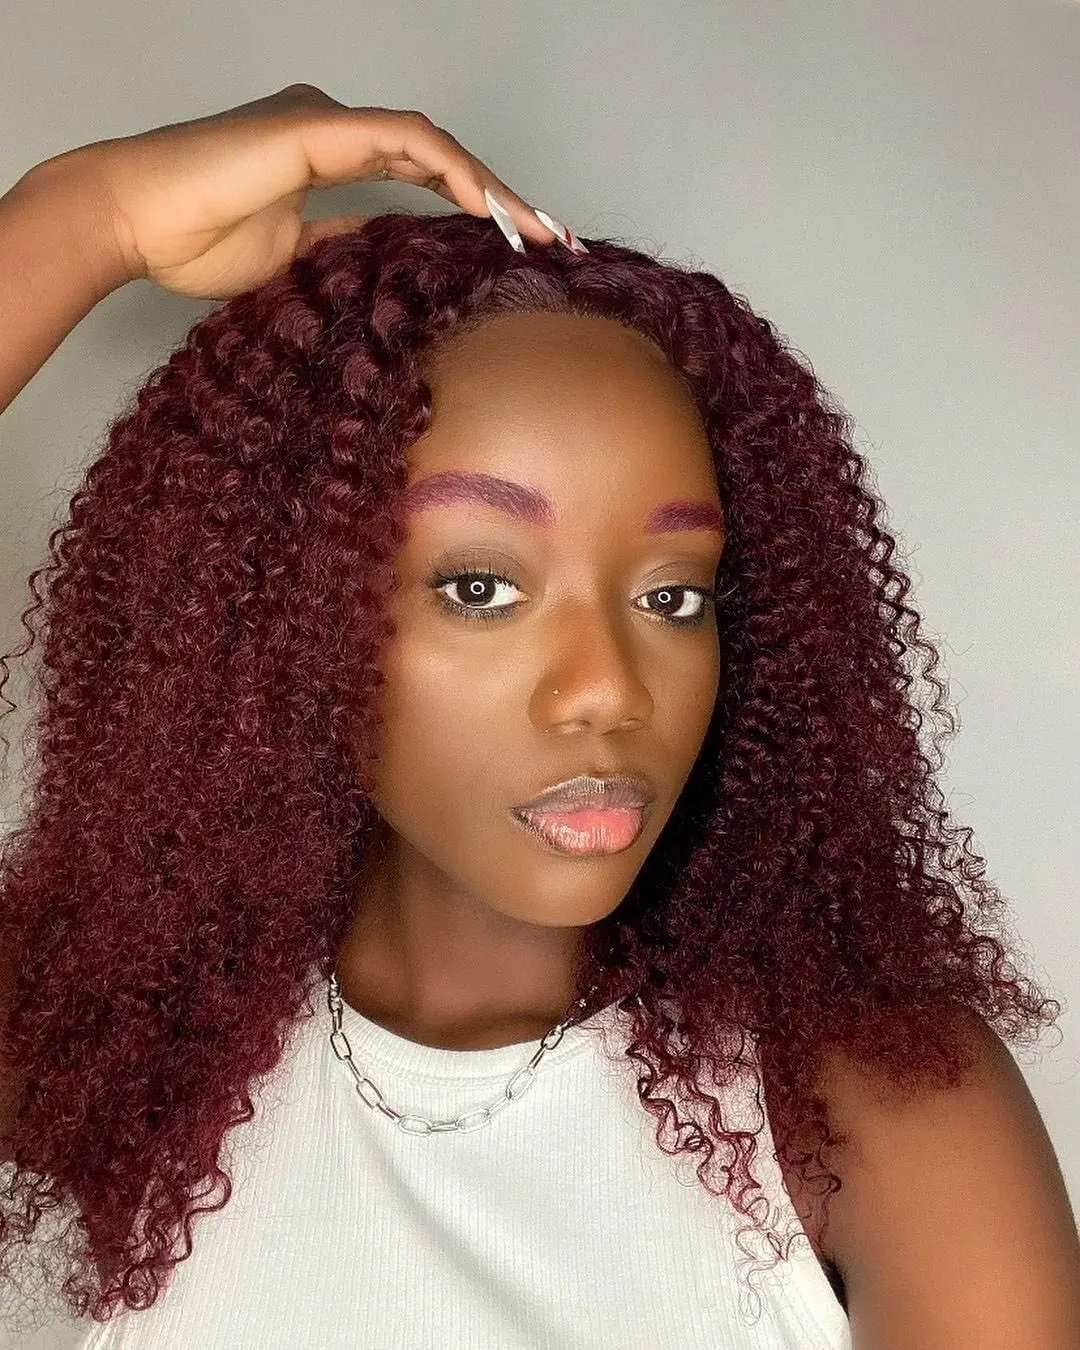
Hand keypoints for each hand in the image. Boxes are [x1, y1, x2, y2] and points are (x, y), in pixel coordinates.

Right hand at [40, 83, 557, 300]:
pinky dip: (455, 171)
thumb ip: (336, 246)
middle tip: (556, 239)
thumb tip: (373, 255)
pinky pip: (408, 141)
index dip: (473, 207)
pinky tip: (490, 208)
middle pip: (441, 158)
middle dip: (503, 199)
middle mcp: (336, 129)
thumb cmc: (192, 239)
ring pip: (436, 146)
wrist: (134, 222)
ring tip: (538, 231)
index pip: (421, 176)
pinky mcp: (320, 127)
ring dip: (493, 188)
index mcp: (328, 157)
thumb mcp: (289, 258)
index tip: (520, 249)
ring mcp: (329, 122)